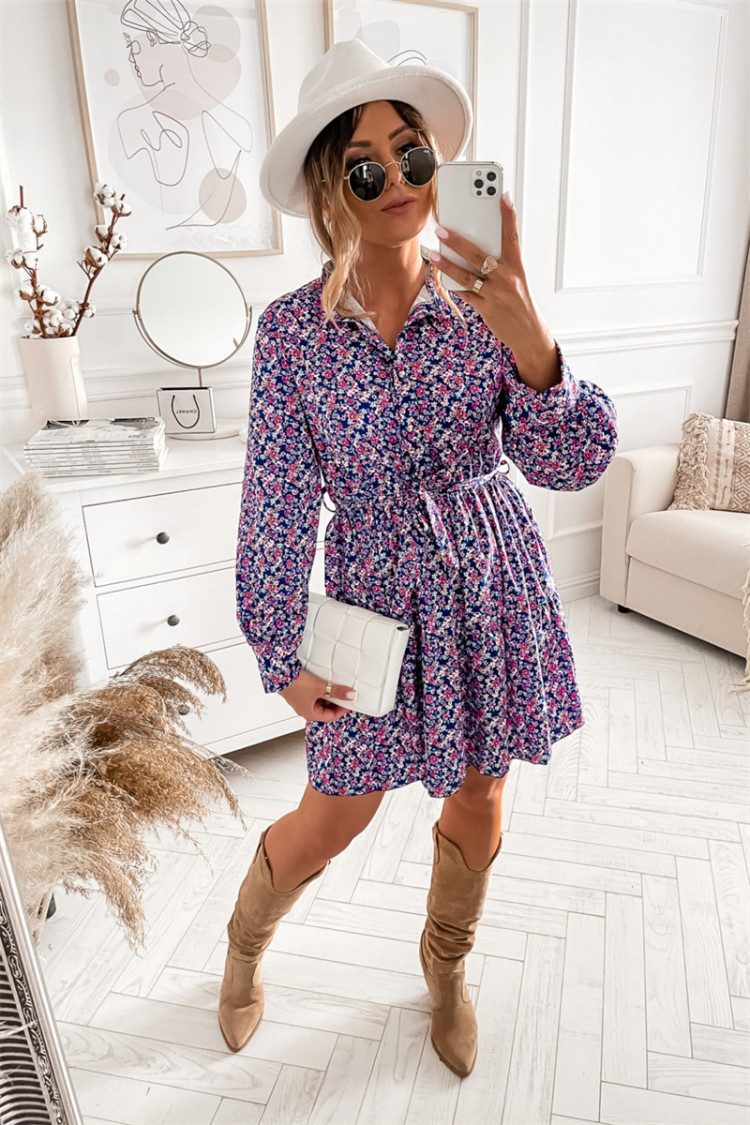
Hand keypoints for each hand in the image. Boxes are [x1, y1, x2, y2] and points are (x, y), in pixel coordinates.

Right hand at [279, 668, 356, 721]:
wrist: (280, 673)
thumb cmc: (295, 684)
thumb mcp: (320, 688)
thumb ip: (337, 691)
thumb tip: (351, 695)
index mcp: (310, 714)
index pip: (332, 716)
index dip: (343, 709)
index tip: (350, 701)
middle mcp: (306, 710)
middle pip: (327, 709)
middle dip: (337, 702)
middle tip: (345, 694)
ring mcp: (303, 702)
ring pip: (321, 701)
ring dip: (329, 695)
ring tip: (336, 687)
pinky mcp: (300, 693)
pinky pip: (315, 695)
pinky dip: (322, 690)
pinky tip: (325, 683)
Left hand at [430, 194, 559, 387]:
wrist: (529, 334)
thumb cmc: (520, 302)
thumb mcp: (517, 279)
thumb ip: (501, 263)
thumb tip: (477, 248)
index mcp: (517, 267)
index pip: (512, 237)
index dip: (508, 216)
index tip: (503, 197)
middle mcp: (507, 278)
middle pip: (479, 255)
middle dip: (459, 241)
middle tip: (442, 229)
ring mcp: (496, 294)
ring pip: (467, 276)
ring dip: (448, 265)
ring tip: (434, 254)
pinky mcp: (486, 309)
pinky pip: (466, 294)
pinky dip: (454, 285)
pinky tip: (442, 277)